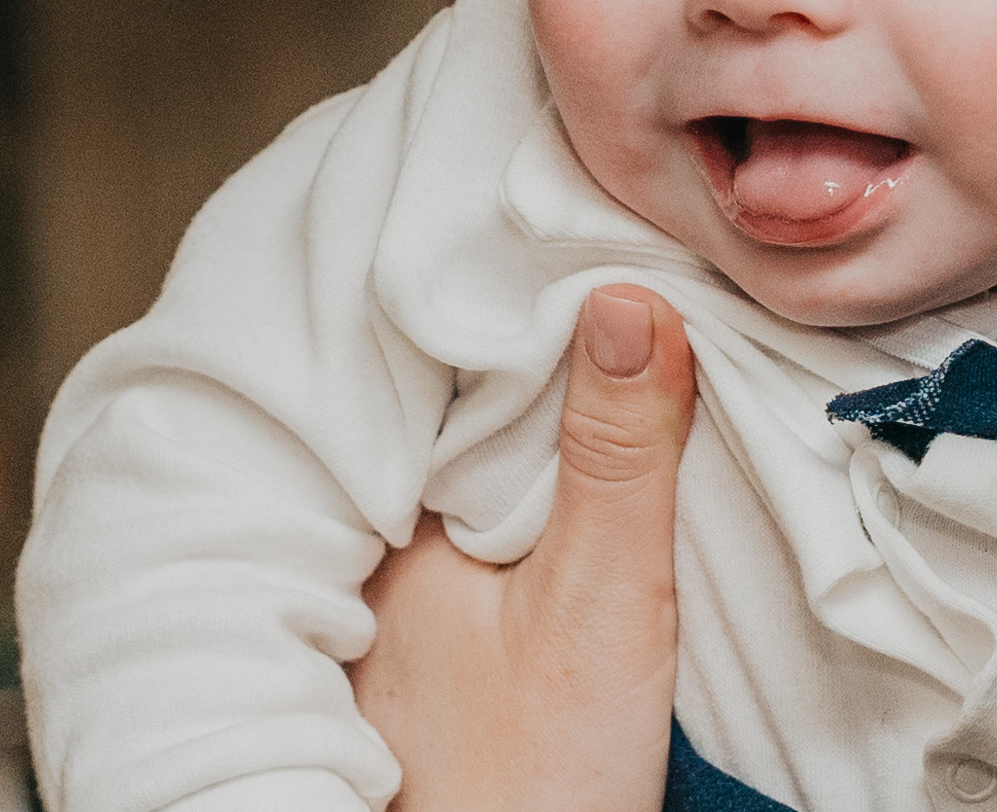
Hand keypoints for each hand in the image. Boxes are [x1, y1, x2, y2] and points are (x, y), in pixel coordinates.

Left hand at [348, 285, 697, 811]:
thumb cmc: (527, 788)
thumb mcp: (597, 606)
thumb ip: (616, 458)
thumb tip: (626, 297)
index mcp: (381, 515)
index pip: (446, 359)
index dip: (522, 294)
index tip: (601, 239)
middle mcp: (367, 542)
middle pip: (457, 401)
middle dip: (535, 344)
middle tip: (629, 275)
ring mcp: (393, 592)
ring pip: (470, 456)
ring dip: (540, 412)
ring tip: (621, 344)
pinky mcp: (435, 634)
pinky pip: (479, 512)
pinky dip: (532, 479)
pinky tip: (588, 464)